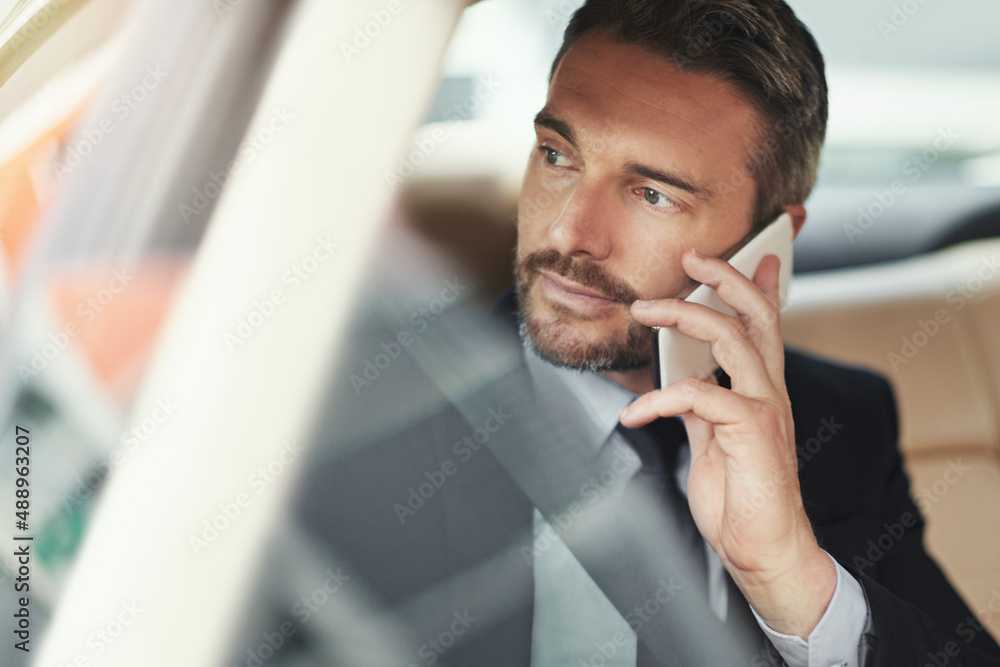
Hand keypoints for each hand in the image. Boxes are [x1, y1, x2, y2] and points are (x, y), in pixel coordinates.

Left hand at [618, 249, 835, 638]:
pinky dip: (660, 398)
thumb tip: (683, 382)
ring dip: (684, 317)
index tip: (756, 256)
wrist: (764, 551)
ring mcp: (765, 408)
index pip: (766, 327)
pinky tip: (635, 415)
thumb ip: (704, 407)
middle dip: (725, 279)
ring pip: (732, 338)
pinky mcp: (753, 431)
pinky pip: (700, 394)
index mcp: (762, 392)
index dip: (760, 288)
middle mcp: (770, 392)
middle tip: (694, 259)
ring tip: (645, 310)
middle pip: (756, 317)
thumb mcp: (714, 442)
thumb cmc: (741, 498)